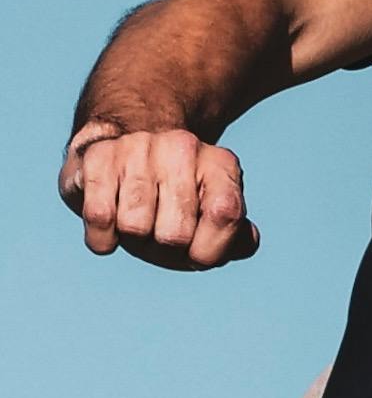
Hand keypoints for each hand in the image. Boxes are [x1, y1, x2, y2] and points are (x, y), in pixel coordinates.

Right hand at [60, 122, 259, 269]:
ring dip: (132, 241)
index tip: (196, 249)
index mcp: (221, 164)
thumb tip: (246, 241)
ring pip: (135, 228)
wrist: (123, 157)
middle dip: (165, 250)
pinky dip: (102, 238)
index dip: (208, 251)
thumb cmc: (173, 202)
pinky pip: (100, 217)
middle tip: (159, 233)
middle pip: (175, 235)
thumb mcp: (212, 219)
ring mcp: (140, 147)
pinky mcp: (99, 156)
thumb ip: (237, 239)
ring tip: (135, 220)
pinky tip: (108, 227)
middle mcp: (184, 147)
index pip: (226, 216)